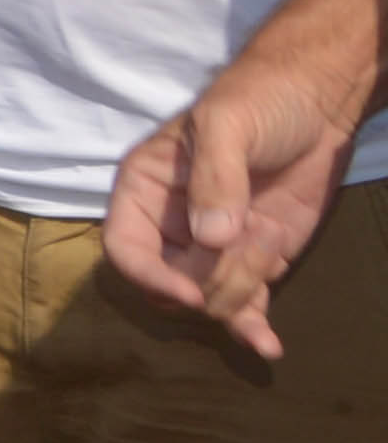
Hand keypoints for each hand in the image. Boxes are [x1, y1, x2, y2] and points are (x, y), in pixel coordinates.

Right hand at [106, 32, 368, 360]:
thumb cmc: (259, 98)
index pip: (124, 248)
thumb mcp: (228, 124)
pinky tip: (268, 344)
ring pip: (210, 300)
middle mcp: (171, 223)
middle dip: (212, 280)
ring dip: (246, 287)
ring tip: (272, 242)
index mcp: (145, 188)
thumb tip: (210, 239)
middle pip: (170, 284)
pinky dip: (253, 327)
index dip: (150, 277)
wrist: (317, 102)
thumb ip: (216, 178)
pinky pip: (243, 305)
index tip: (192, 292)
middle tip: (251, 246)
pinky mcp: (253, 259)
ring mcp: (213, 246)